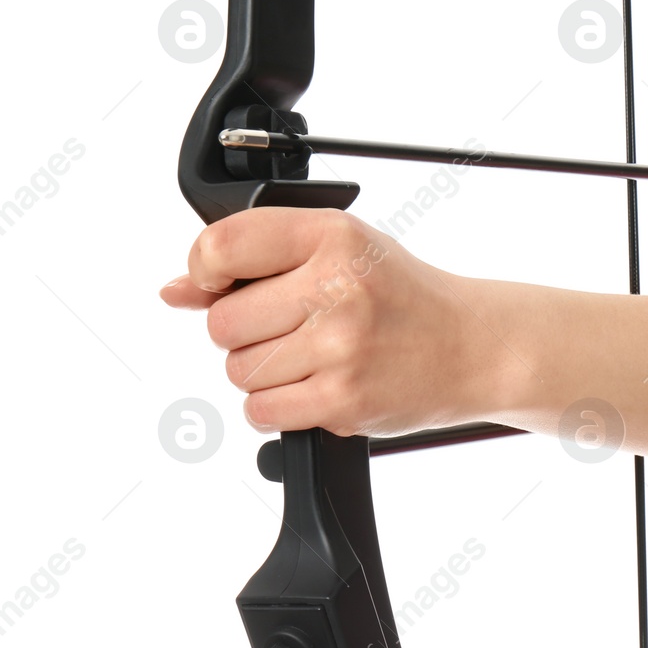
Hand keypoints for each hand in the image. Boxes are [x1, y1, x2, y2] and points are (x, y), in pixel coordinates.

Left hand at [160, 208, 496, 436]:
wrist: (472, 346)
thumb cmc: (402, 296)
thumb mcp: (341, 251)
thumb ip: (258, 260)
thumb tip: (175, 290)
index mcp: (334, 236)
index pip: (221, 247)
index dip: (204, 271)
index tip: (221, 283)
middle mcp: (338, 287)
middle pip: (222, 323)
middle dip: (245, 331)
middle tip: (294, 327)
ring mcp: (341, 346)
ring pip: (238, 370)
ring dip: (264, 372)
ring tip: (315, 357)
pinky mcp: (343, 399)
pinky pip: (260, 411)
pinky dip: (278, 406)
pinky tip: (317, 386)